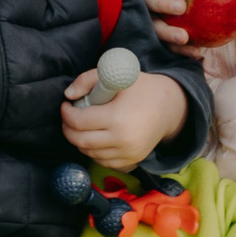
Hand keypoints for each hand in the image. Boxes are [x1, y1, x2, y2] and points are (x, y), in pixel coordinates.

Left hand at [60, 69, 187, 168]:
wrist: (170, 108)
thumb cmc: (142, 88)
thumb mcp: (116, 75)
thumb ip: (88, 80)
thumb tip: (68, 94)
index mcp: (118, 117)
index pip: (79, 121)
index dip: (66, 113)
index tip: (66, 105)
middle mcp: (123, 139)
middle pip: (80, 140)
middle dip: (68, 129)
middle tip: (68, 117)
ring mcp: (128, 153)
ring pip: (89, 152)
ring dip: (80, 140)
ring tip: (82, 126)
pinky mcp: (132, 161)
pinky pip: (102, 161)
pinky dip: (94, 151)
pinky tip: (96, 137)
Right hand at [137, 0, 204, 56]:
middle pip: (148, 1)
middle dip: (162, 5)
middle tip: (181, 7)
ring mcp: (149, 17)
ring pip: (153, 25)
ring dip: (167, 32)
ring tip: (184, 37)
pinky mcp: (157, 36)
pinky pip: (167, 45)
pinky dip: (181, 50)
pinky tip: (197, 52)